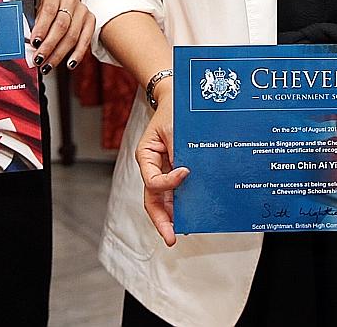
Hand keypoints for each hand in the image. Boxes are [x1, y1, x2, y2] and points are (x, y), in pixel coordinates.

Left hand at [31, 0, 94, 74]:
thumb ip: (35, 26)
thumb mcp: (37, 12)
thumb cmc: (47, 10)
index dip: (42, 28)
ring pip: (72, 35)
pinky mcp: (91, 21)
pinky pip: (85, 40)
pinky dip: (77, 54)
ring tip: (48, 65)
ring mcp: (83, 10)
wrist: (61, 1)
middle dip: (49, 45)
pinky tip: (69, 63)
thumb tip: (31, 47)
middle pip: (61, 25)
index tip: (34, 43)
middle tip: (39, 59)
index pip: (49, 11)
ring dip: (59, 54)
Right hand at [135, 96, 188, 245]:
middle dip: (161, 220)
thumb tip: (187, 174)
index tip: (186, 173)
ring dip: (171, 217)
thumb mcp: (174, 128)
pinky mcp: (175, 171)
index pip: (153, 180)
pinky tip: (190, 215)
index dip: (169, 182)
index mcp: (146, 156)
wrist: (177, 98)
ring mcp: (163, 171)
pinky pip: (175, 192)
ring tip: (180, 233)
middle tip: (171, 237)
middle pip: (152, 199)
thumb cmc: (173, 111)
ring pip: (163, 200)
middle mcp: (152, 167)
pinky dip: (181, 205)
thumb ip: (179, 151)